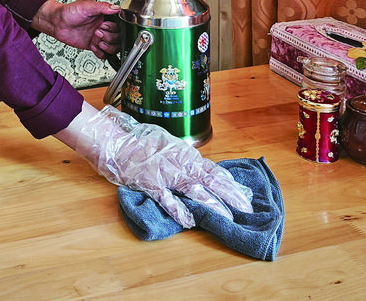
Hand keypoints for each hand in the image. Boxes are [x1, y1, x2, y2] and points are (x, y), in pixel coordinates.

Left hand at [31, 0, 120, 58]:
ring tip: (98, 41)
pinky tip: (94, 47)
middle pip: (118, 37)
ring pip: (114, 47)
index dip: (114, 27)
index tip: (104, 25)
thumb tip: (115, 8)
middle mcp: (103, 27)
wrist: (57, 23)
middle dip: (110, 37)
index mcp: (104, 16)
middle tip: (97, 32)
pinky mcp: (93, 45)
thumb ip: (102, 7)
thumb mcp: (86, 6)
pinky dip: (101, 53)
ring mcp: (99, 37)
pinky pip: (104, 54)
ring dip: (108, 46)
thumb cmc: (69, 12)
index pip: (120, 25)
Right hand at [77, 105, 252, 227]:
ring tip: (226, 217)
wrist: (119, 145)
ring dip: (211, 204)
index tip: (245, 196)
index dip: (230, 184)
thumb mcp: (170, 146)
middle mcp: (180, 163)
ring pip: (193, 189)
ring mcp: (166, 174)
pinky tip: (189, 221)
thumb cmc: (143, 145)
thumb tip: (207, 171)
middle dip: (229, 195)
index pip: (214, 171)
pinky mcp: (151, 183)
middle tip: (246, 209)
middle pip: (210, 180)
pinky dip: (179, 210)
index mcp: (186, 155)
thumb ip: (187, 159)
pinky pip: (167, 199)